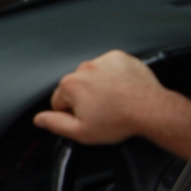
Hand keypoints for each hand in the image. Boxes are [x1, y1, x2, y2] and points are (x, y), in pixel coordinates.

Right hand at [33, 50, 161, 144]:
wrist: (151, 110)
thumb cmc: (119, 120)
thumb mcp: (81, 132)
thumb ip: (55, 124)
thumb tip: (39, 119)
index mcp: (71, 85)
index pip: (59, 100)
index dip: (71, 113)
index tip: (86, 118)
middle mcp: (84, 68)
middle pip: (76, 87)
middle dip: (85, 98)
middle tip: (102, 111)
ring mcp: (102, 61)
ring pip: (92, 76)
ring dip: (99, 86)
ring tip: (114, 101)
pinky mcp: (119, 57)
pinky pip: (109, 67)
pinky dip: (113, 77)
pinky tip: (121, 90)